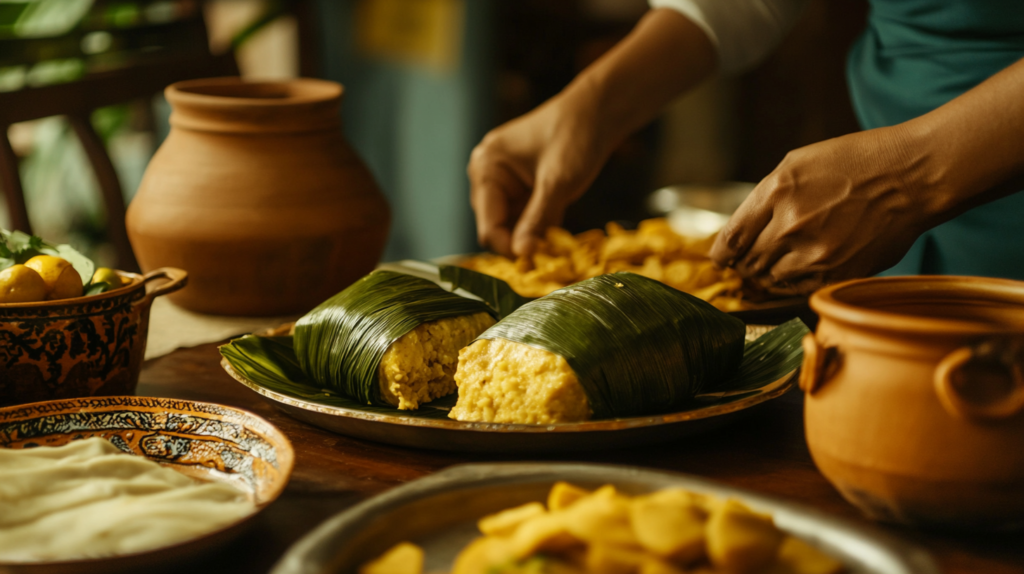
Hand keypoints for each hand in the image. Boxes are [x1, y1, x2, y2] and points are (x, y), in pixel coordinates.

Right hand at [468, 8, 716, 256]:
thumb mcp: (558, 183)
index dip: (509, 247)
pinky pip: (524, 218)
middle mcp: (487, 174)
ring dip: (532, 235)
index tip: (537, 261)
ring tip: (557, 238)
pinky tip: (557, 226)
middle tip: (552, 250)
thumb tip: (522, 254)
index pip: (488, 225)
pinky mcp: (520, 187)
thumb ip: (537, 220)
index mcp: (486, 167)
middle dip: (521, 241)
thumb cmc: (576, 137)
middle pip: (496, 227)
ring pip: (511, 226)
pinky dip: (539, 227)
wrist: (598, 112)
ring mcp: (503, 181)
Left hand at [709, 125, 938, 294]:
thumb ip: (763, 199)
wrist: (912, 177)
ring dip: (767, 274)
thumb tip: (736, 236)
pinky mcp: (838, 273)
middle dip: (744, 263)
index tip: (721, 259)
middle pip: (747, 263)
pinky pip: (797, 289)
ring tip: (780, 261)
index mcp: (779, 191)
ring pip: (769, 279)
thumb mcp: (797, 163)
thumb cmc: (854, 164)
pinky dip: (792, 283)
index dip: (721, 254)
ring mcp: (816, 253)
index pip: (731, 239)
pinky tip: (800, 268)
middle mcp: (792, 224)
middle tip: (750, 261)